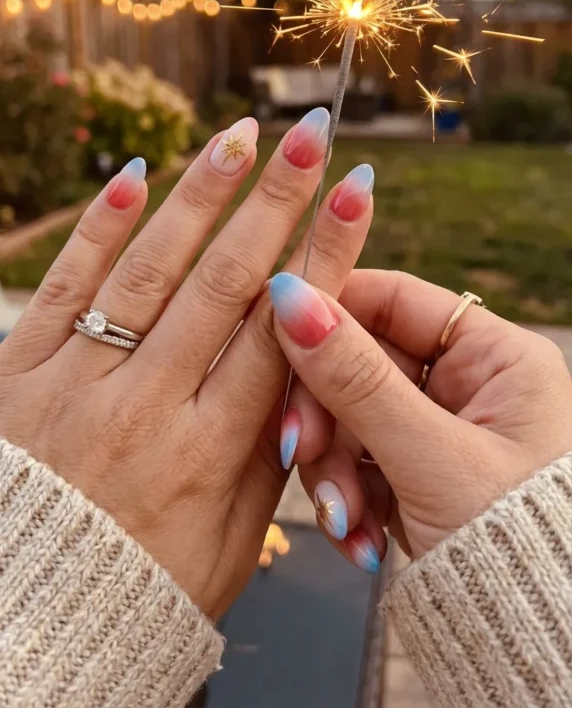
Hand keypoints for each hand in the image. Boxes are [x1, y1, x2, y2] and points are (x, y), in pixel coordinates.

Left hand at [0, 111, 373, 618]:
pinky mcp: (18, 372)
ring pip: (149, 271)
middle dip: (275, 201)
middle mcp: (147, 407)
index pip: (282, 330)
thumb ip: (266, 459)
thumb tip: (300, 376)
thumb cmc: (137, 586)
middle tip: (307, 133)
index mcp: (209, 452)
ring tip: (238, 136)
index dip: (325, 254)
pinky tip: (135, 176)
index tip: (354, 191)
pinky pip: (65, 286)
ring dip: (199, 196)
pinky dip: (100, 227)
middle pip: (225, 284)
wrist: (21, 619)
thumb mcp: (227, 547)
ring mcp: (78, 383)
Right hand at [269, 269, 571, 566]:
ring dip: (334, 471)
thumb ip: (357, 379)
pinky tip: (359, 539)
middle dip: (327, 419)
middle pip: (361, 366)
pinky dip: (351, 501)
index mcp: (495, 357)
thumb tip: (290, 299)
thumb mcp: (432, 458)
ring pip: (351, 421)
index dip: (331, 312)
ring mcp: (442, 434)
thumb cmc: (518, 548)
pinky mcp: (420, 479)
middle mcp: (470, 386)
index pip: (393, 300)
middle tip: (297, 449)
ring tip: (345, 519)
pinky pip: (361, 467)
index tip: (274, 332)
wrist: (538, 648)